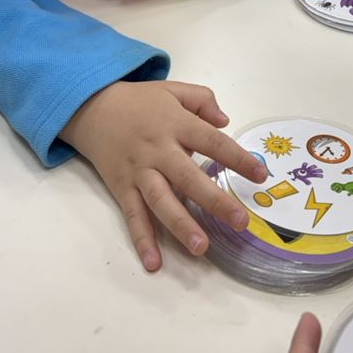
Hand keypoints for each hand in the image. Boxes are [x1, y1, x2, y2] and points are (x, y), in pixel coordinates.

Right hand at [61, 80, 266, 272]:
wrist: (91, 107)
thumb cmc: (139, 101)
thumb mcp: (173, 90)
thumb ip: (202, 100)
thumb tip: (225, 121)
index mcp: (175, 124)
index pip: (211, 141)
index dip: (237, 158)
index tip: (260, 175)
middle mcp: (158, 150)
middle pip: (188, 177)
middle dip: (215, 200)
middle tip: (240, 221)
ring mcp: (139, 171)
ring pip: (161, 201)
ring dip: (180, 225)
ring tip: (201, 247)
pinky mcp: (122, 188)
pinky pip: (133, 216)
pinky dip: (142, 240)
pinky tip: (153, 262)